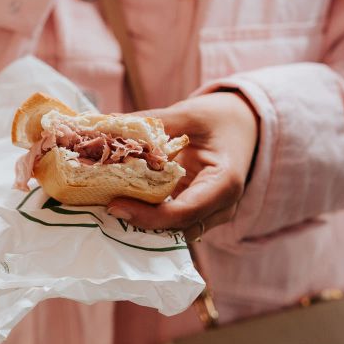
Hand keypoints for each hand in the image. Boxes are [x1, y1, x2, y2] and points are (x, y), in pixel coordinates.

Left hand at [107, 92, 258, 241]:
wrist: (243, 127)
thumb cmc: (220, 119)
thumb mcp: (189, 114)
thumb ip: (152, 122)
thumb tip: (107, 126)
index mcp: (224, 184)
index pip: (185, 212)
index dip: (149, 215)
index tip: (115, 205)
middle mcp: (220, 207)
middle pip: (175, 227)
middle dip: (137, 220)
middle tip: (99, 204)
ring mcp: (208, 214)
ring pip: (171, 230)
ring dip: (139, 219)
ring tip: (103, 203)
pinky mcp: (194, 212)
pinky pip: (169, 221)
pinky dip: (145, 212)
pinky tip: (119, 199)